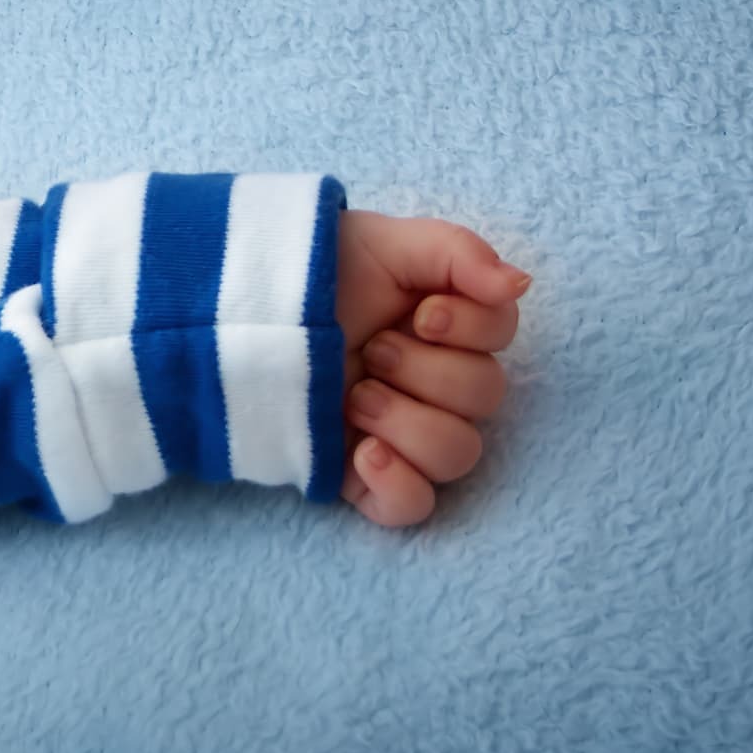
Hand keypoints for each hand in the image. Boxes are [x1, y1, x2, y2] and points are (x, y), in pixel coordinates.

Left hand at [329, 209, 528, 528]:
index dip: (472, 327)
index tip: (424, 314)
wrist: (232, 314)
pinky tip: (364, 455)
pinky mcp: (364, 475)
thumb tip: (519, 285)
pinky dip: (398, 486)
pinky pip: (413, 509)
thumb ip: (457, 253)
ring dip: (408, 422)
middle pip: (484, 397)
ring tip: (354, 395)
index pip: (500, 335)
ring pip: (457, 455)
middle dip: (426, 370)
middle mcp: (431, 381)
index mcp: (443, 325)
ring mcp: (400, 432)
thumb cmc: (310, 272)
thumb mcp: (381, 242)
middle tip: (372, 349)